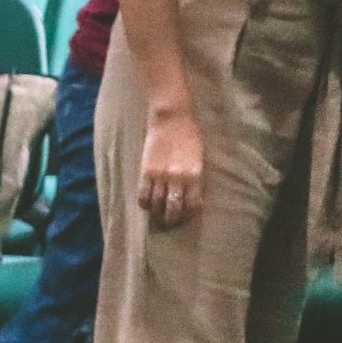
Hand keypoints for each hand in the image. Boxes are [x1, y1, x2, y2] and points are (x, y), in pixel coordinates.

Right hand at [139, 108, 204, 228]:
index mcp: (194, 174)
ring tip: (157, 217)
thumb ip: (194, 177)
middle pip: (173, 208)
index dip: (189, 214)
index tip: (186, 217)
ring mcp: (160, 176)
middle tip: (170, 223)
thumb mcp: (198, 158)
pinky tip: (147, 205)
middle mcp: (178, 178)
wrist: (172, 119)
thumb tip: (189, 195)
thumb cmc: (189, 136)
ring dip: (157, 215)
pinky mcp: (146, 172)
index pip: (192, 204)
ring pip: (157, 205)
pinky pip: (143, 195)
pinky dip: (145, 204)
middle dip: (172, 220)